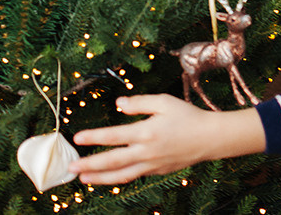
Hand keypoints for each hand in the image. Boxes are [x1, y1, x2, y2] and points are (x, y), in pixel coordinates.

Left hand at [70, 95, 233, 181]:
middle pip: (111, 162)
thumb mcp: (164, 101)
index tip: (77, 138)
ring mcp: (150, 165)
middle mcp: (145, 152)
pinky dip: (118, 179)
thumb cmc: (187, 116)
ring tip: (84, 179)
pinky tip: (110, 177)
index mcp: (146, 132)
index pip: (113, 136)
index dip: (94, 138)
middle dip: (89, 165)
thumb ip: (140, 102)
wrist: (209, 138)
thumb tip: (118, 104)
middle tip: (71, 168)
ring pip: (120, 176)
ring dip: (100, 178)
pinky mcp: (156, 172)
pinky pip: (133, 177)